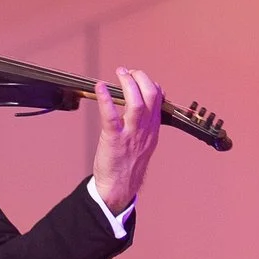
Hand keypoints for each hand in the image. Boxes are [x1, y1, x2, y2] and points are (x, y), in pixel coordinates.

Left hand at [90, 67, 162, 211]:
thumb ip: (145, 123)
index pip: (158, 99)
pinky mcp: (114, 140)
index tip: (139, 77)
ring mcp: (131, 135)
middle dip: (141, 78)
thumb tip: (143, 104)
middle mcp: (145, 130)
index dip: (150, 84)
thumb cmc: (128, 163)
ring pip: (136, 103)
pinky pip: (111, 116)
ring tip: (120, 73)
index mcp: (153, 129)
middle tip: (128, 71)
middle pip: (151, 96)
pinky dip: (106, 99)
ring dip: (128, 83)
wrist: (120, 187)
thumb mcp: (144, 142)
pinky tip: (100, 88)